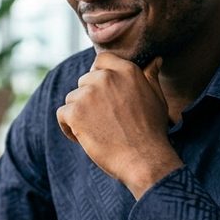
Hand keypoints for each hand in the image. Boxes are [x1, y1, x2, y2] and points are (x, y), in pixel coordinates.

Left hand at [56, 53, 183, 198]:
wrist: (144, 159)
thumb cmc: (152, 131)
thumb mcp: (157, 98)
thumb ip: (150, 77)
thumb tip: (155, 60)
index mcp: (126, 70)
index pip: (101, 60)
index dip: (98, 74)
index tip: (102, 93)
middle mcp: (106, 77)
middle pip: (84, 81)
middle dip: (89, 99)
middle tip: (104, 120)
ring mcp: (89, 94)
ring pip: (72, 98)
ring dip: (80, 113)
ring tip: (97, 131)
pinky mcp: (75, 112)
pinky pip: (62, 114)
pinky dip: (69, 127)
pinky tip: (84, 138)